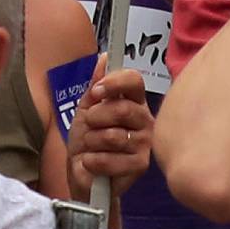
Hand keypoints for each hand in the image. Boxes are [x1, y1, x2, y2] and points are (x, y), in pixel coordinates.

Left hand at [65, 55, 152, 197]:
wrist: (83, 171)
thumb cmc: (87, 136)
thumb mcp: (86, 107)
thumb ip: (96, 85)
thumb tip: (104, 57)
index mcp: (133, 100)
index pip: (134, 80)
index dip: (114, 83)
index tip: (96, 92)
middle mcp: (144, 119)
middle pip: (123, 108)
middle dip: (96, 116)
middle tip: (89, 123)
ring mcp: (145, 143)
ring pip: (114, 135)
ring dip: (92, 140)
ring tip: (91, 145)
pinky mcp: (141, 166)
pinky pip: (113, 159)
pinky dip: (94, 160)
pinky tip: (93, 162)